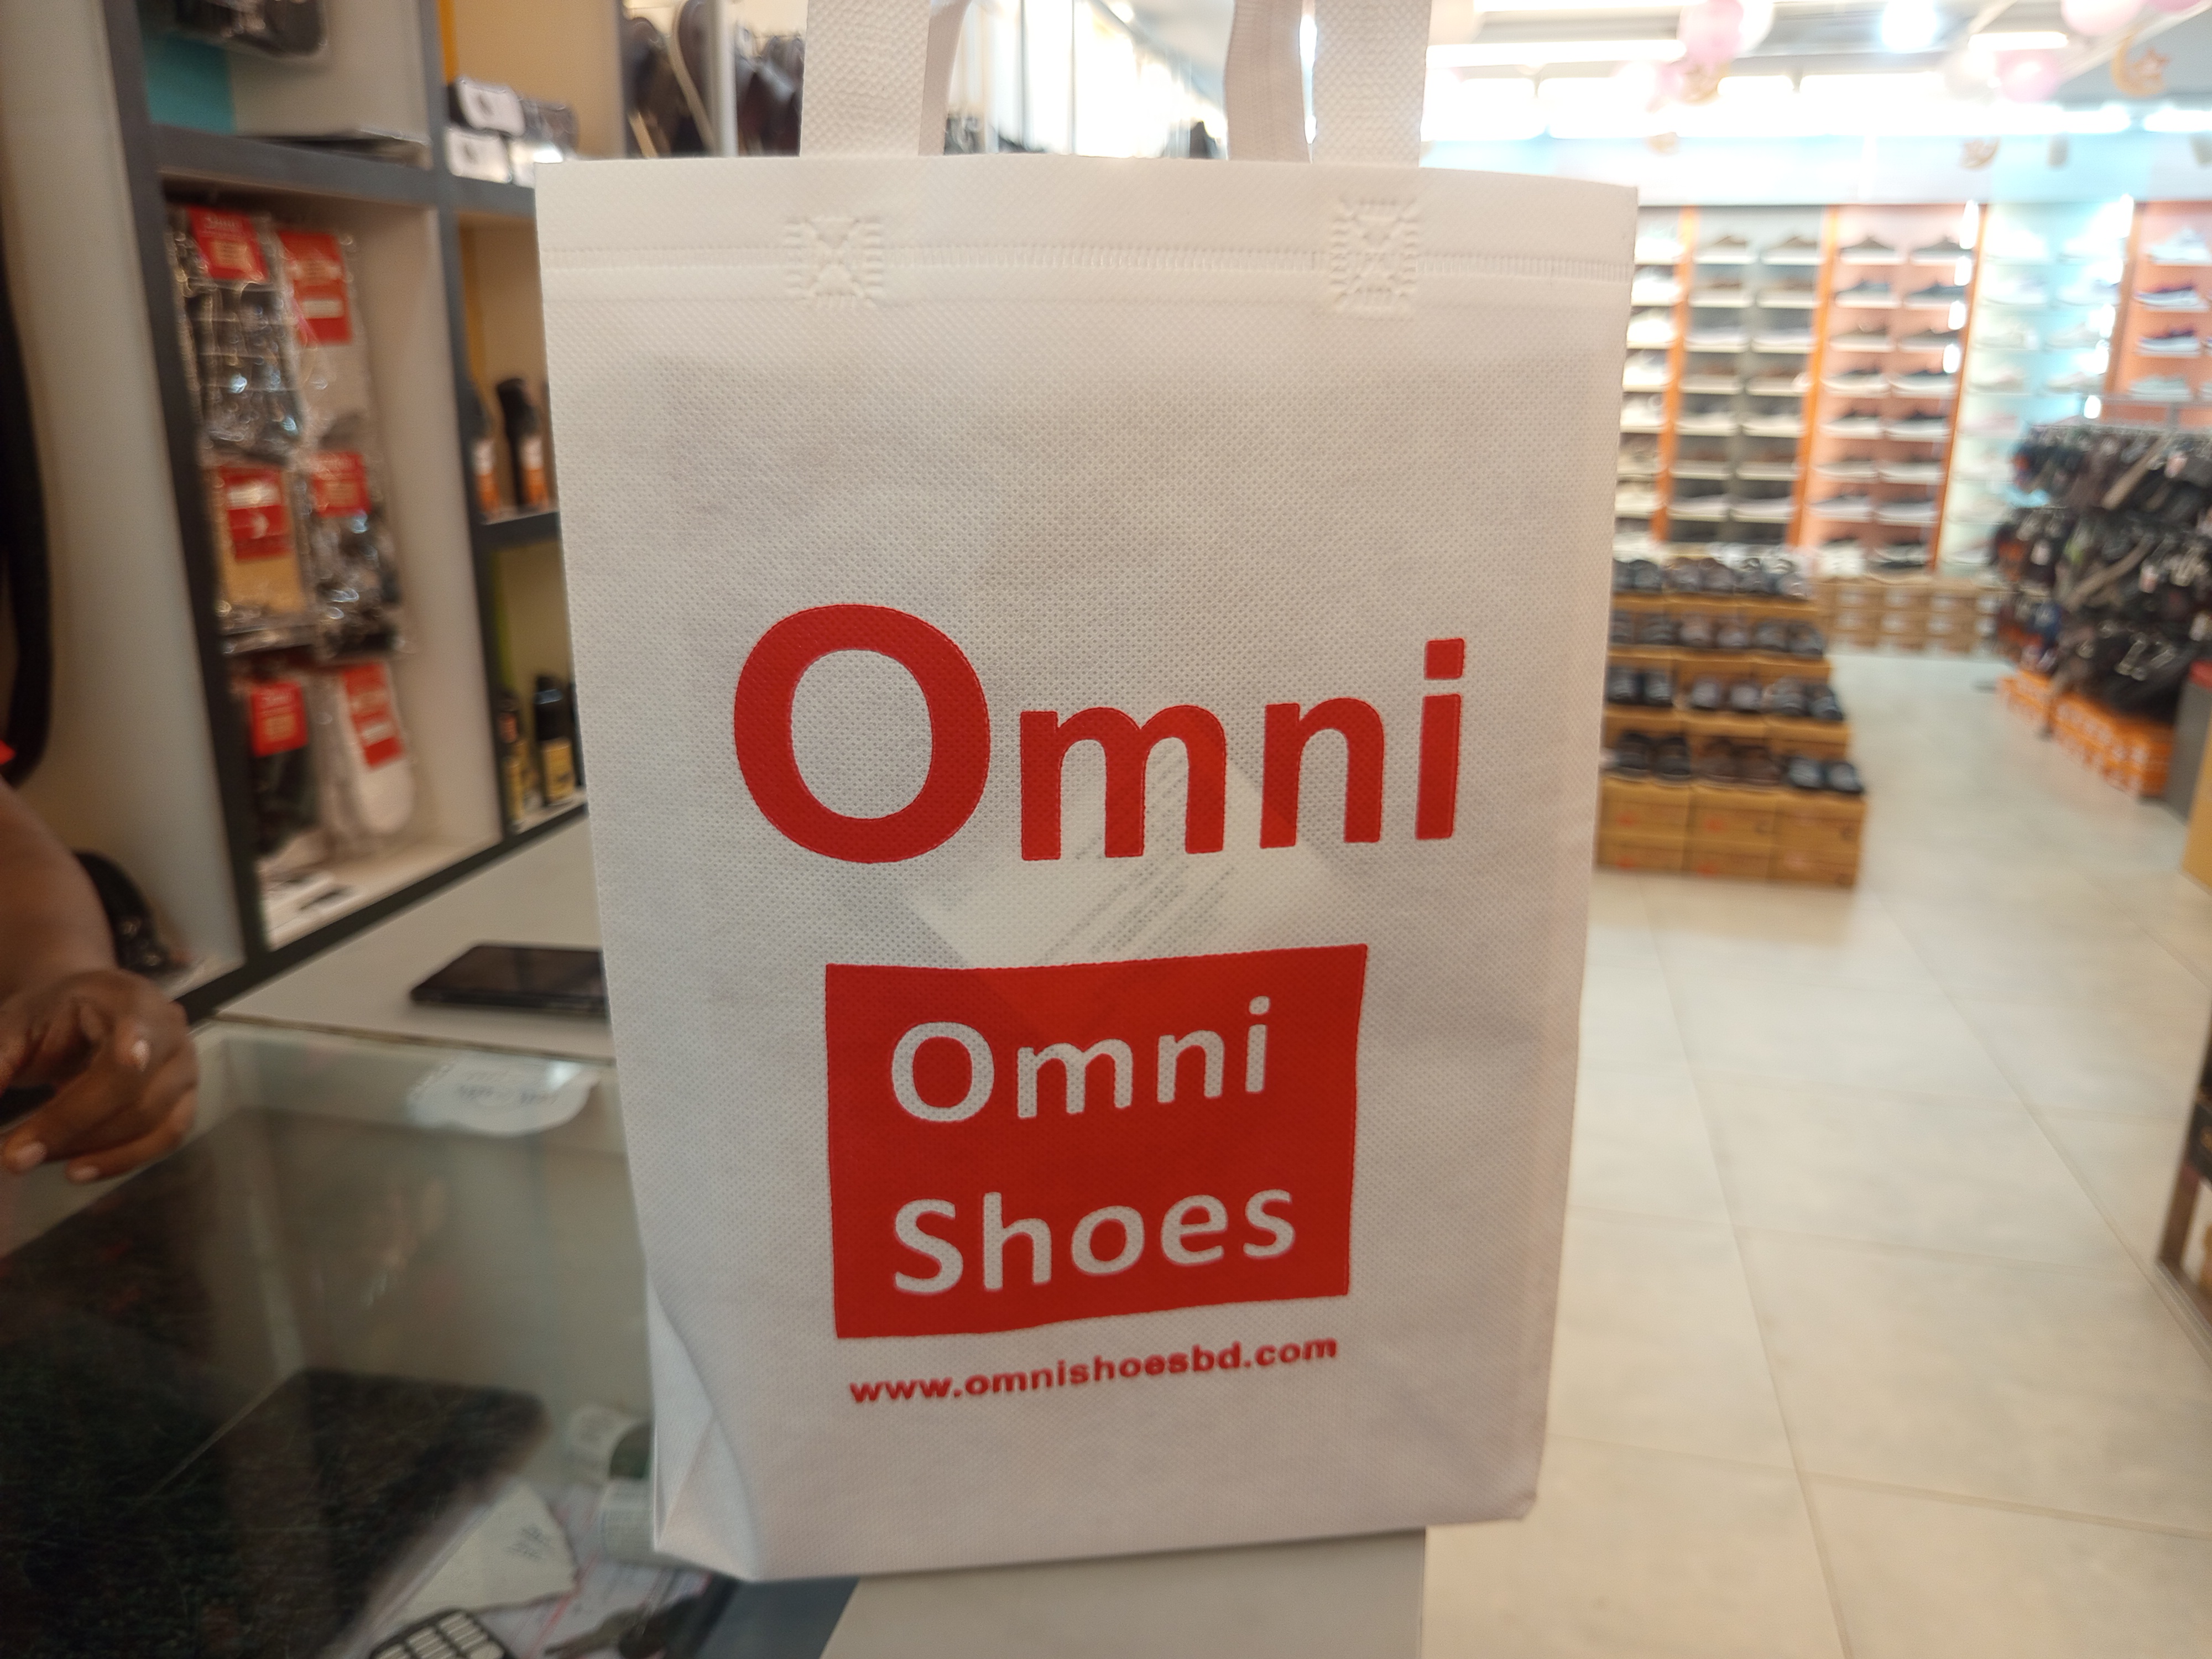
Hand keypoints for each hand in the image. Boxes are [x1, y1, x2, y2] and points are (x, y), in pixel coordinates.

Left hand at [0, 970, 196, 1181]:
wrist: (89, 1006)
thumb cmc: (52, 1014)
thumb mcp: (15, 1026)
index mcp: (131, 1000)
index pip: (130, 1043)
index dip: (114, 1073)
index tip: (94, 1089)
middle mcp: (172, 1033)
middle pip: (137, 1095)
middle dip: (71, 1130)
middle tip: (13, 1157)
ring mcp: (186, 1068)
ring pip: (151, 1124)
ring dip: (90, 1150)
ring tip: (33, 1158)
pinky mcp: (185, 1098)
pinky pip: (165, 1139)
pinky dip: (121, 1160)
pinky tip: (78, 1171)